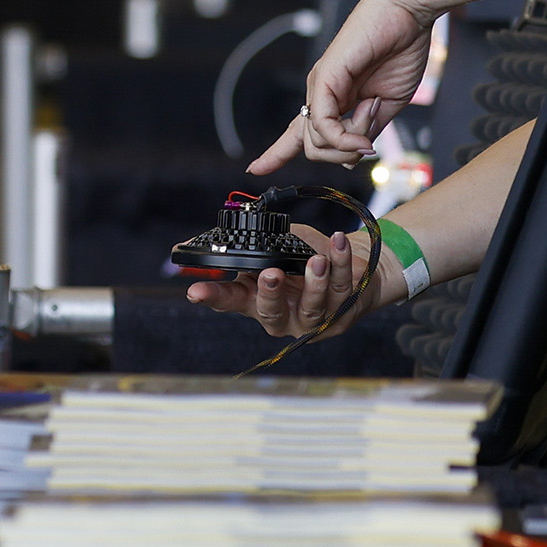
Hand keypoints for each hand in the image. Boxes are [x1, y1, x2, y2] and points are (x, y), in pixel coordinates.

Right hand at [181, 223, 387, 337]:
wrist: (352, 269)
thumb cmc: (305, 261)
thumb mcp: (277, 252)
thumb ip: (259, 246)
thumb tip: (232, 228)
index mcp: (258, 300)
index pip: (230, 300)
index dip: (212, 297)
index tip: (195, 292)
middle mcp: (283, 315)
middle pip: (271, 312)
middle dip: (270, 293)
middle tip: (270, 273)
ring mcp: (314, 318)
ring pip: (312, 305)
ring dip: (314, 282)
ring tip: (317, 260)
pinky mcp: (343, 312)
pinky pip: (342, 286)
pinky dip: (341, 263)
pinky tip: (338, 242)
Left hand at [252, 0, 433, 170]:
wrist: (406, 14)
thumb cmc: (399, 51)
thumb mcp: (386, 106)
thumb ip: (367, 131)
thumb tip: (352, 158)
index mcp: (334, 99)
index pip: (300, 132)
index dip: (277, 153)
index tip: (255, 169)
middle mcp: (321, 93)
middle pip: (313, 148)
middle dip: (343, 156)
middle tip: (371, 137)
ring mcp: (320, 85)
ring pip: (317, 142)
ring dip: (351, 142)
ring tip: (374, 109)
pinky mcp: (325, 77)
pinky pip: (322, 124)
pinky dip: (343, 138)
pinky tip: (362, 136)